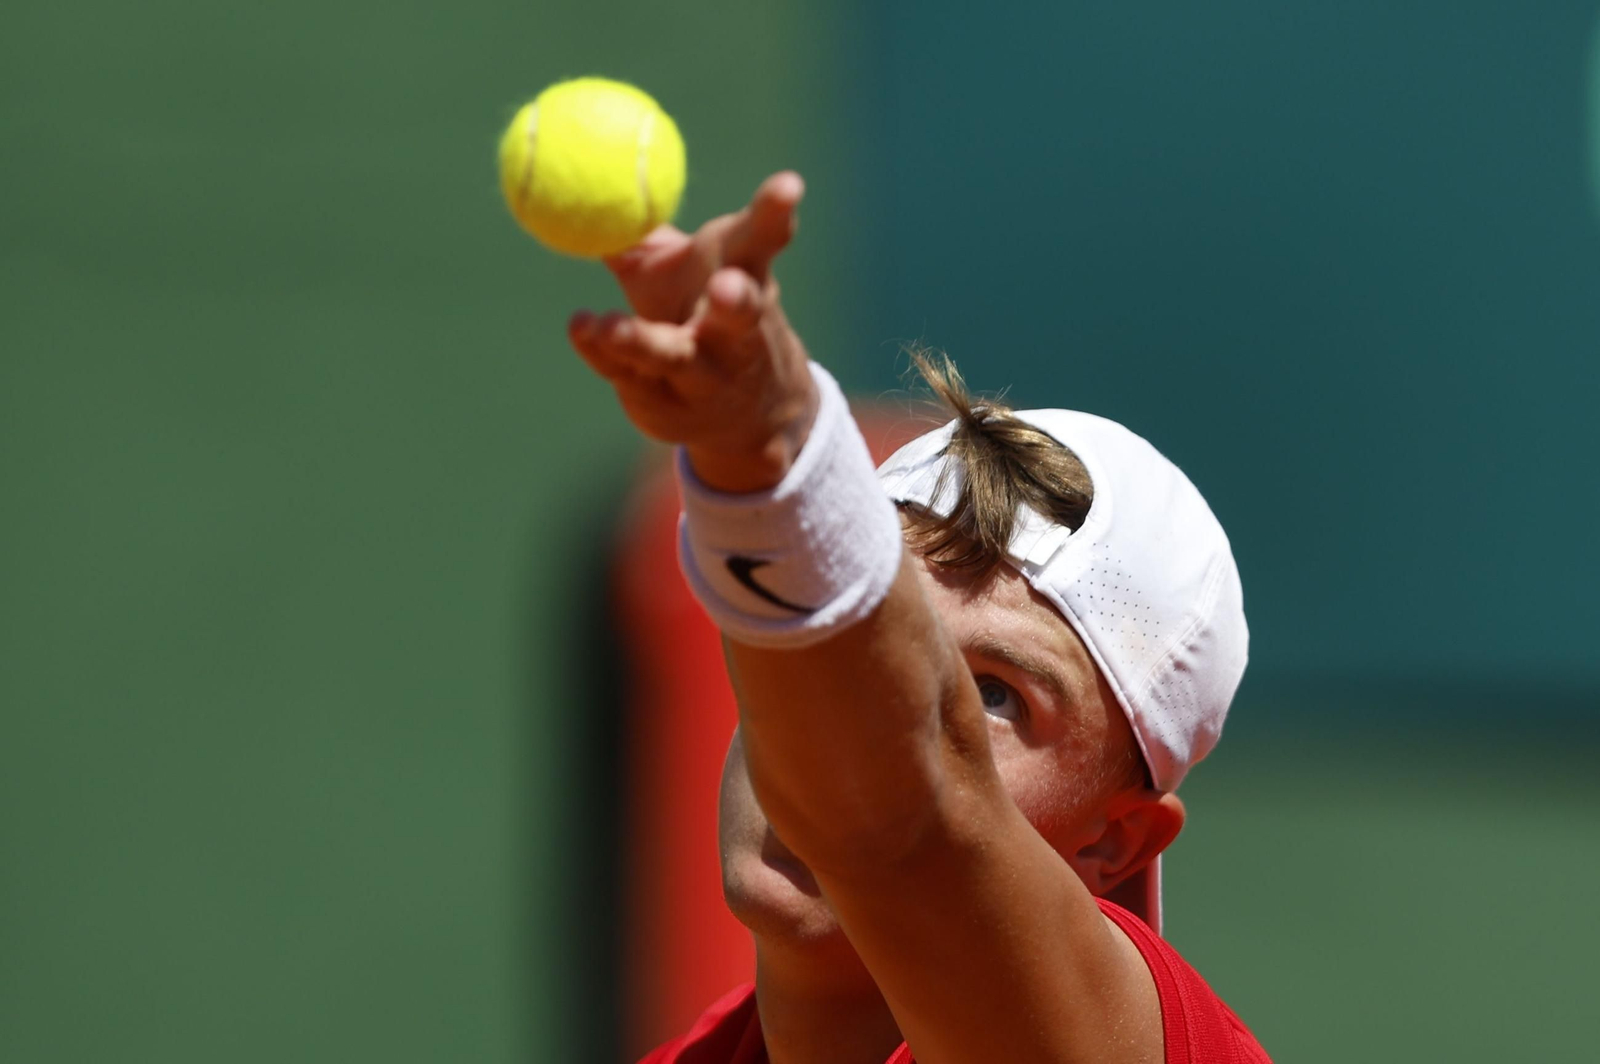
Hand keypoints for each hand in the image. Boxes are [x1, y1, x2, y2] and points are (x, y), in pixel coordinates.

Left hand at [567, 172, 816, 492]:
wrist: (745, 414)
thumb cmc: (704, 312)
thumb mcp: (686, 266)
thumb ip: (646, 233)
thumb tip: (593, 184)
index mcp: (749, 280)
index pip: (765, 242)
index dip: (776, 214)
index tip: (789, 185)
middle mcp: (737, 335)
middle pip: (741, 315)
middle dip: (737, 301)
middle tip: (727, 286)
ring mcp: (705, 378)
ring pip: (675, 358)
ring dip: (644, 342)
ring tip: (611, 326)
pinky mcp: (667, 406)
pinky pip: (626, 374)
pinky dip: (600, 350)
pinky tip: (582, 327)